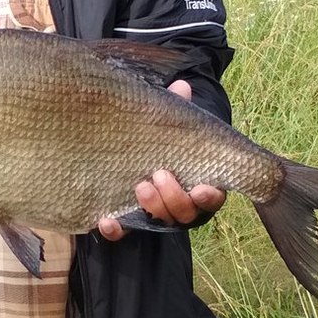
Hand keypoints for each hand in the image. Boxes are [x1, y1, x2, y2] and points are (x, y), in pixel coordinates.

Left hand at [97, 80, 226, 239]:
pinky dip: (116, 230)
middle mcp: (178, 204)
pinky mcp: (127, 221)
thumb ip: (176, 109)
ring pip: (160, 223)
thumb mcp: (168, 123)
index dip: (209, 197)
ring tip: (140, 185)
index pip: (211, 198)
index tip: (201, 187)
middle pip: (184, 214)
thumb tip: (181, 86)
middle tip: (160, 174)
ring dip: (152, 207)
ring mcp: (153, 215)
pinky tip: (107, 220)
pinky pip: (123, 232)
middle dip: (174, 197)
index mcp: (197, 183)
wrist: (128, 148)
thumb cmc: (159, 138)